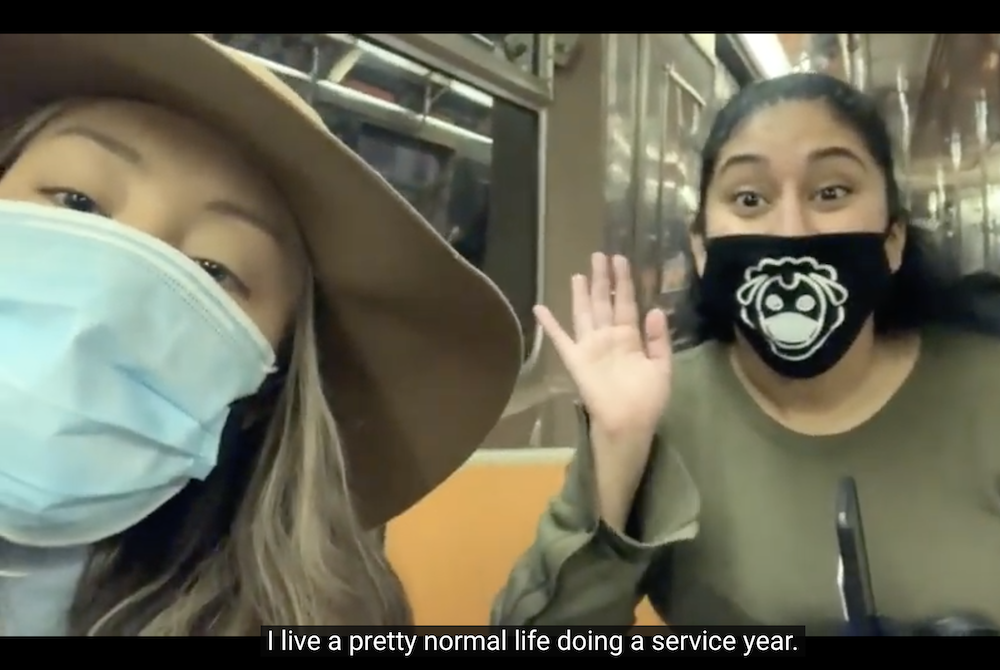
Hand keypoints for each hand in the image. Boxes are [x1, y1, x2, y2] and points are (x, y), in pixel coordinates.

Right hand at [534, 253, 672, 444]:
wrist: (628, 422)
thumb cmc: (648, 399)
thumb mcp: (662, 367)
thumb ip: (659, 338)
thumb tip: (655, 309)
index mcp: (630, 337)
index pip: (626, 303)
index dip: (624, 281)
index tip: (621, 260)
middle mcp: (609, 337)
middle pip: (604, 301)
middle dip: (602, 279)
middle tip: (599, 255)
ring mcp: (590, 346)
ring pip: (584, 313)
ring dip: (581, 294)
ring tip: (578, 273)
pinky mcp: (576, 358)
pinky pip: (560, 338)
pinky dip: (549, 324)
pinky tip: (539, 308)